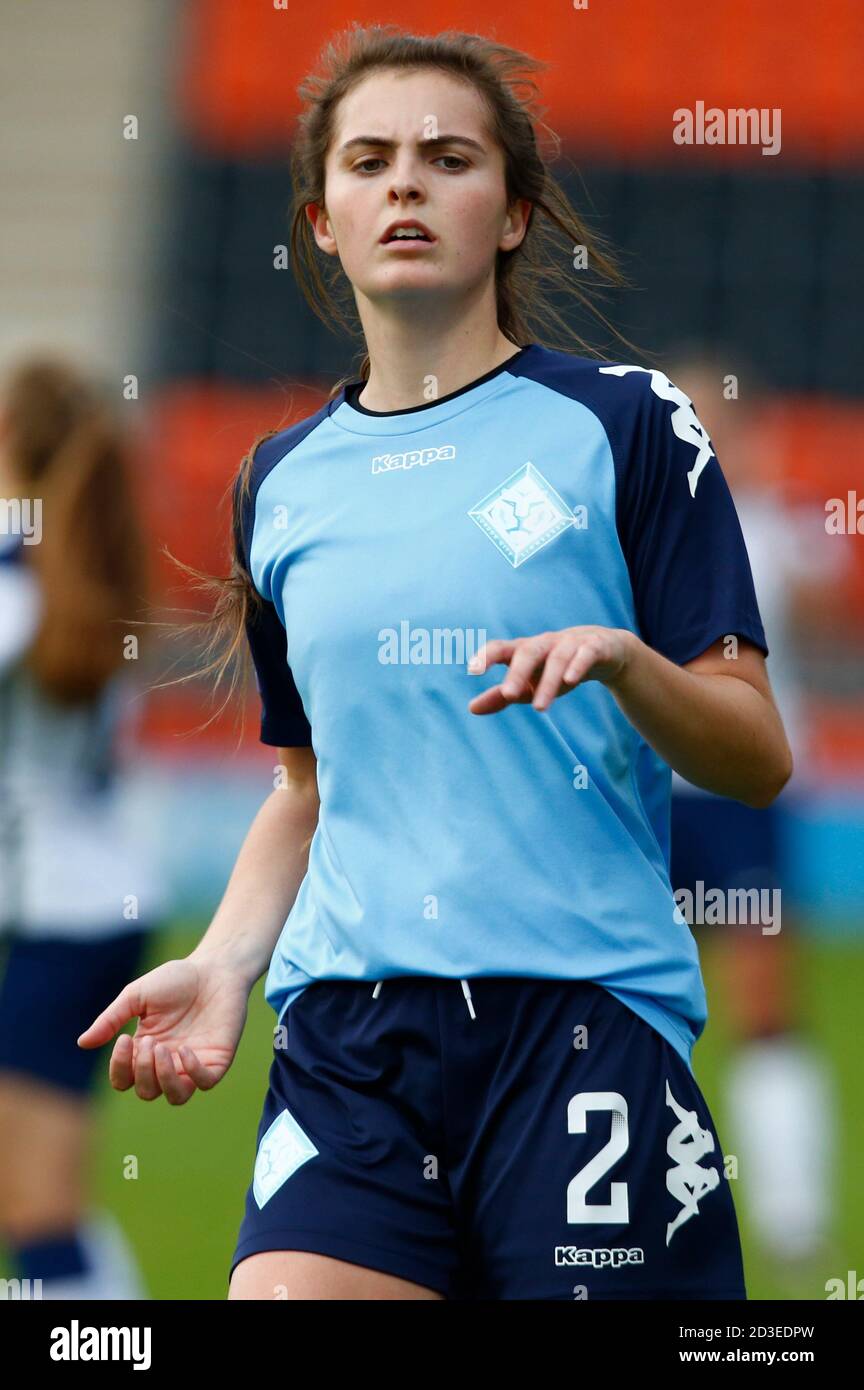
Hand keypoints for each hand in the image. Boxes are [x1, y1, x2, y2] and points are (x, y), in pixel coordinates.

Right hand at [76, 953, 249, 1104]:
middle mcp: (168, 1062)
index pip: (124, 1079)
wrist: (214, 967)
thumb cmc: (175, 980)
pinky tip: (185, 1050)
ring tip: (162, 1049)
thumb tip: (82, 1043)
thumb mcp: (136, 996)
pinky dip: (193, 1072)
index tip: (124, 1039)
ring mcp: (194, 1063)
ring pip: (176, 1097)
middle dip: (143, 1070)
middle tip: (150, 1040)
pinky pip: (204, 1083)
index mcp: (145, 1050)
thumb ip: (111, 1019)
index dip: (119, 1068)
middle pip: (147, 1091)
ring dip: (163, 1078)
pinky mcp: (217, 1059)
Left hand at [466, 626, 634, 714]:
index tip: (473, 669)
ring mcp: (570, 643)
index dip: (487, 655)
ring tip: (539, 708)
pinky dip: (578, 665)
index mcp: (525, 650)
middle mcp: (545, 643)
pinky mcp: (594, 647)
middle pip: (528, 652)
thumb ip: (501, 696)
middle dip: (518, 672)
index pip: (502, 648)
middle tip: (508, 694)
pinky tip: (571, 680)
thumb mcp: (530, 683)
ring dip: (548, 682)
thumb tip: (471, 709)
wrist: (603, 650)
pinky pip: (586, 653)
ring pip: (557, 659)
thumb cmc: (556, 668)